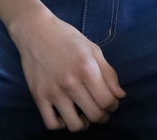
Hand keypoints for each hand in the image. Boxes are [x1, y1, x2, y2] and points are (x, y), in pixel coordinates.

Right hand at [10, 9, 123, 130]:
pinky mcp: (38, 96)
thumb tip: (120, 95)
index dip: (113, 106)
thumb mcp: (93, 49)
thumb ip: (109, 73)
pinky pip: (52, 124)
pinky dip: (61, 125)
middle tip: (100, 111)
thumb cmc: (67, 38)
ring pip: (74, 125)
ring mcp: (53, 91)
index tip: (111, 103)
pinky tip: (65, 115)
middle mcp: (70, 82)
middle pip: (94, 115)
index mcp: (87, 69)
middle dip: (102, 117)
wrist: (35, 31)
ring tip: (84, 115)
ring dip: (83, 124)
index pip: (107, 101)